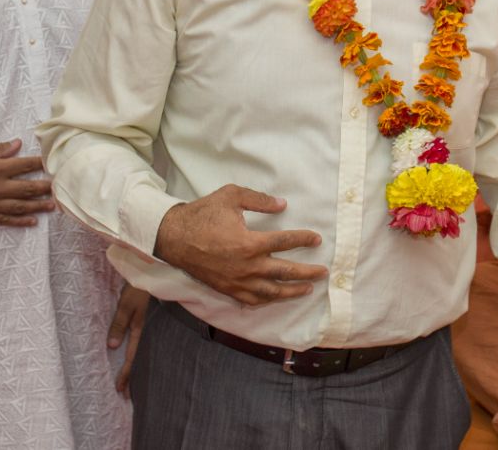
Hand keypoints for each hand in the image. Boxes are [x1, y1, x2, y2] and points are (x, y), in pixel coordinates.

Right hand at [0, 139, 53, 225]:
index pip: (25, 165)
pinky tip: (32, 222)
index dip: (41, 164)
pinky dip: (20, 221)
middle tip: (60, 187)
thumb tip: (18, 145)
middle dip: (45, 188)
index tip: (53, 163)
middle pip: (27, 188)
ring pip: (20, 206)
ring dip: (38, 206)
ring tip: (53, 206)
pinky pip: (6, 219)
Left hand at [108, 283, 149, 396]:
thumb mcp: (127, 303)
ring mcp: (151, 325)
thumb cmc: (140, 285)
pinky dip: (141, 352)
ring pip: (143, 351)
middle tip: (127, 394)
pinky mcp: (151, 318)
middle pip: (139, 357)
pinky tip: (139, 355)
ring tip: (133, 380)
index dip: (126, 374)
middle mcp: (148, 330)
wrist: (156, 269)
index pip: (133, 357)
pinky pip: (145, 340)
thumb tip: (112, 346)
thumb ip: (120, 323)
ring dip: (137, 365)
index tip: (120, 390)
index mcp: (141, 328)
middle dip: (133, 375)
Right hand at [154, 184, 325, 305]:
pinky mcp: (227, 289)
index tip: (317, 239)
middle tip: (323, 272)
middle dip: (307, 273)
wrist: (174, 237)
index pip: (285, 242)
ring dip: (292, 291)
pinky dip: (267, 300)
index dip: (303, 239)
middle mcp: (246, 266)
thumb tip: (282, 204)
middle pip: (284, 272)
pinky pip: (251, 300)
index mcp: (250, 243)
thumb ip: (259, 200)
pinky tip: (276, 297)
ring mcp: (237, 281)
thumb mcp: (231, 196)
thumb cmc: (202, 214)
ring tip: (307, 289)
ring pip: (271, 291)